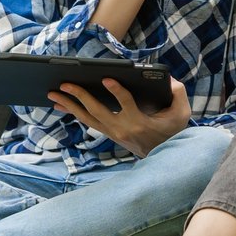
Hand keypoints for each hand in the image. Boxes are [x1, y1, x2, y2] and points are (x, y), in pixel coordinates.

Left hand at [48, 76, 191, 157]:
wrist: (165, 156)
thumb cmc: (173, 130)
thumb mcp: (182, 112)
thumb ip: (178, 93)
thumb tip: (169, 80)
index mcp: (140, 122)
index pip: (127, 105)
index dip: (117, 92)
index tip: (107, 79)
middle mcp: (123, 129)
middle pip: (97, 111)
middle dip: (80, 96)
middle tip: (65, 84)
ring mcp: (113, 133)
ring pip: (88, 118)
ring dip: (69, 105)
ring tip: (53, 94)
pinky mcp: (109, 134)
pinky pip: (88, 122)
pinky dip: (75, 112)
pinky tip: (63, 104)